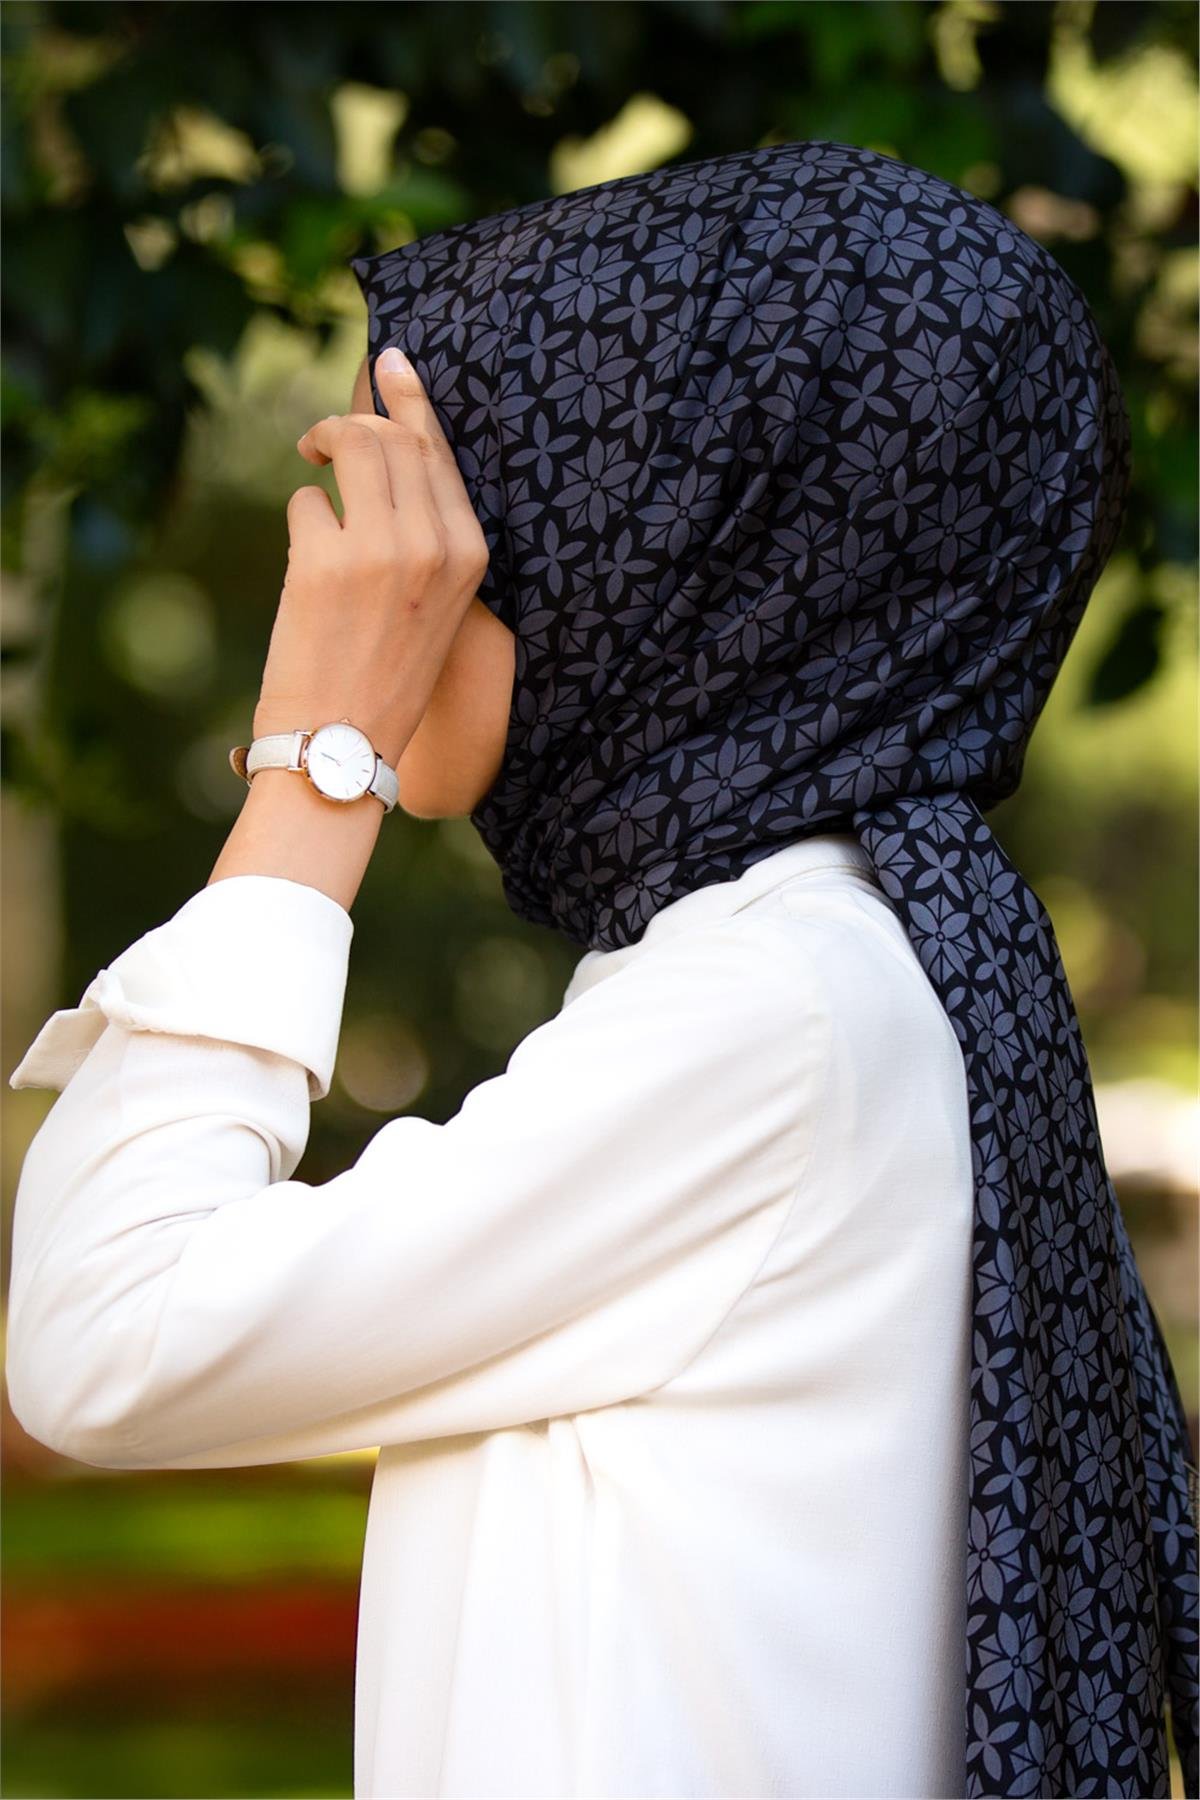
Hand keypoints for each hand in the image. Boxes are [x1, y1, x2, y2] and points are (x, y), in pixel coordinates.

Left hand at [252, 348, 489, 767]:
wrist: (343, 746)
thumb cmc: (386, 676)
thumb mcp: (435, 604)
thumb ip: (425, 532)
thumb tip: (386, 444)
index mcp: (472, 555)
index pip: (440, 451)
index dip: (412, 398)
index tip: (391, 358)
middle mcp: (435, 546)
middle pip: (393, 437)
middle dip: (353, 425)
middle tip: (325, 445)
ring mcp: (381, 551)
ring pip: (352, 448)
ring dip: (323, 450)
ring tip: (312, 468)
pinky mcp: (325, 561)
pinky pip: (306, 501)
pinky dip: (301, 519)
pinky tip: (307, 560)